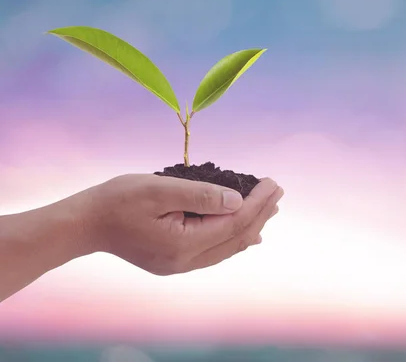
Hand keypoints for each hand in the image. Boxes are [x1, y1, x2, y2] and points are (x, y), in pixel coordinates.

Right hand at [78, 174, 282, 275]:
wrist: (85, 223)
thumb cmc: (118, 200)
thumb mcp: (160, 189)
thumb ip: (201, 194)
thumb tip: (238, 200)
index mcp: (183, 244)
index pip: (234, 223)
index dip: (257, 203)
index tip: (273, 182)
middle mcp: (185, 260)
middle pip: (236, 238)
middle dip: (260, 213)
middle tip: (278, 191)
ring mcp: (180, 264)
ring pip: (227, 247)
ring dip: (250, 225)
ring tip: (270, 209)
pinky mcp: (174, 261)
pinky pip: (214, 251)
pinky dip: (234, 237)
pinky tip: (247, 234)